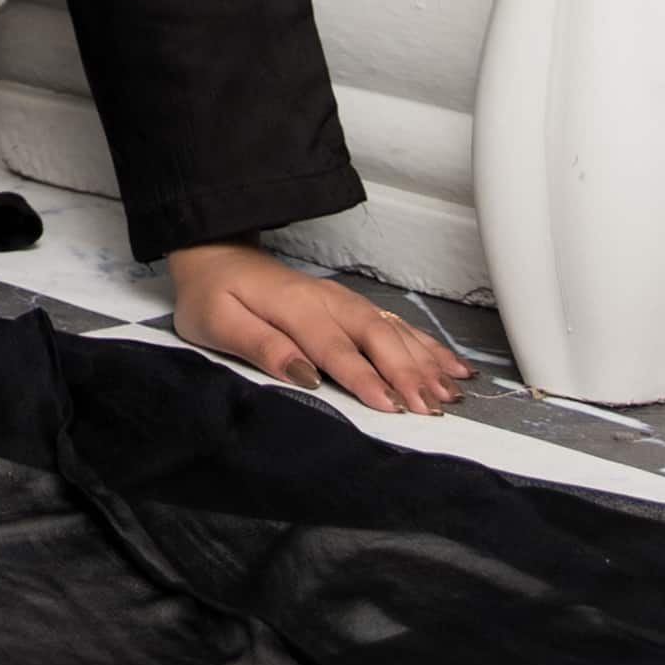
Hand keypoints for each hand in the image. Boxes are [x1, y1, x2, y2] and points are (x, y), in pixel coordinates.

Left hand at [166, 243, 470, 415]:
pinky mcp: (351, 306)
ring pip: (393, 330)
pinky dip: (427, 345)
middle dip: (408, 373)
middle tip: (431, 407)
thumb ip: (261, 347)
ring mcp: (344, 301)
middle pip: (376, 337)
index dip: (364, 377)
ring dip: (425, 361)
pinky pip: (396, 324)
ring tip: (451, 392)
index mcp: (294, 307)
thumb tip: (302, 373)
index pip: (335, 347)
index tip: (390, 404)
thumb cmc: (213, 296)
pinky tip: (450, 364)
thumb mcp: (218, 323)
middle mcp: (327, 301)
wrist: (216, 257)